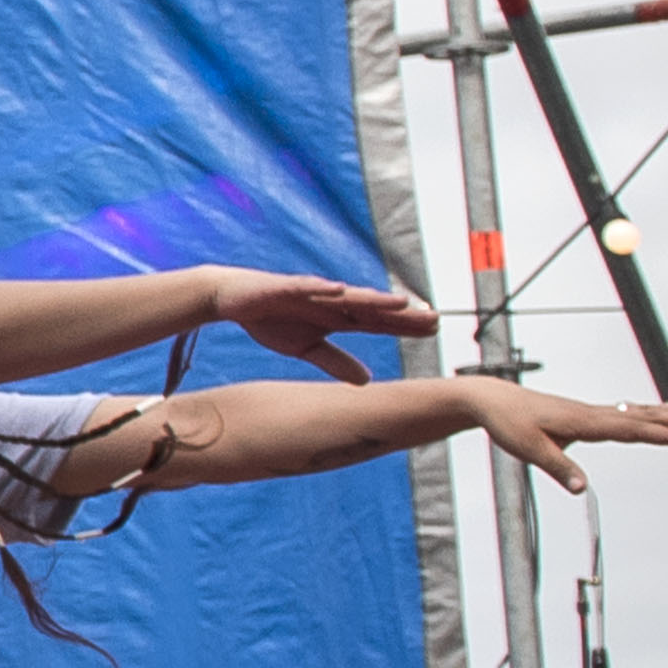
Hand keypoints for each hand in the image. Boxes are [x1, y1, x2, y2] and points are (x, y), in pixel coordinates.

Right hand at [196, 263, 436, 373]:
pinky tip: (339, 289)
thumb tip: (366, 381)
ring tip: (399, 303)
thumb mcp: (306, 347)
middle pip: (372, 308)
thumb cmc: (271, 318)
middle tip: (435, 318)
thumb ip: (336, 361)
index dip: (405, 326)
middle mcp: (331, 301)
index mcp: (337, 317)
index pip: (378, 322)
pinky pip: (305, 286)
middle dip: (402, 313)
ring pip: (347, 296)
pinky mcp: (284, 286)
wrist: (232, 298)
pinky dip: (321, 287)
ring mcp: (310, 291)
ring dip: (373, 299)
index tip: (435, 330)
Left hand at [471, 379, 667, 494]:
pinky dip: (653, 412)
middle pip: (649, 417)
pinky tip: (667, 410)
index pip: (636, 431)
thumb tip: (582, 490)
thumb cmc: (508, 424)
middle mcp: (596, 414)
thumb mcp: (529, 450)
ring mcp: (594, 413)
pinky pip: (630, 412)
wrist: (491, 400)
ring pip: (644, 412)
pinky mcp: (589, 415)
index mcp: (587, 422)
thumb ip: (557, 469)